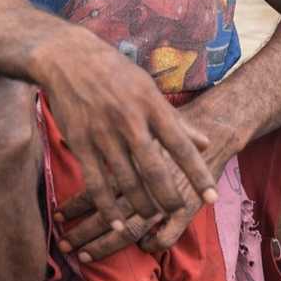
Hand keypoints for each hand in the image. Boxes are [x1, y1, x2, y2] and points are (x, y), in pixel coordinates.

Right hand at [30, 28, 218, 259]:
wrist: (67, 57)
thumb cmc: (114, 72)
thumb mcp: (149, 88)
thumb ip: (176, 119)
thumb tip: (205, 141)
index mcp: (152, 106)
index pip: (181, 146)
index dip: (198, 174)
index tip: (212, 196)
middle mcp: (130, 121)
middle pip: (155, 170)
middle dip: (169, 197)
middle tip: (178, 211)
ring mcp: (104, 134)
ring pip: (127, 181)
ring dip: (142, 204)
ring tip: (152, 216)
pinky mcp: (81, 143)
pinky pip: (96, 183)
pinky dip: (108, 207)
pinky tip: (118, 223)